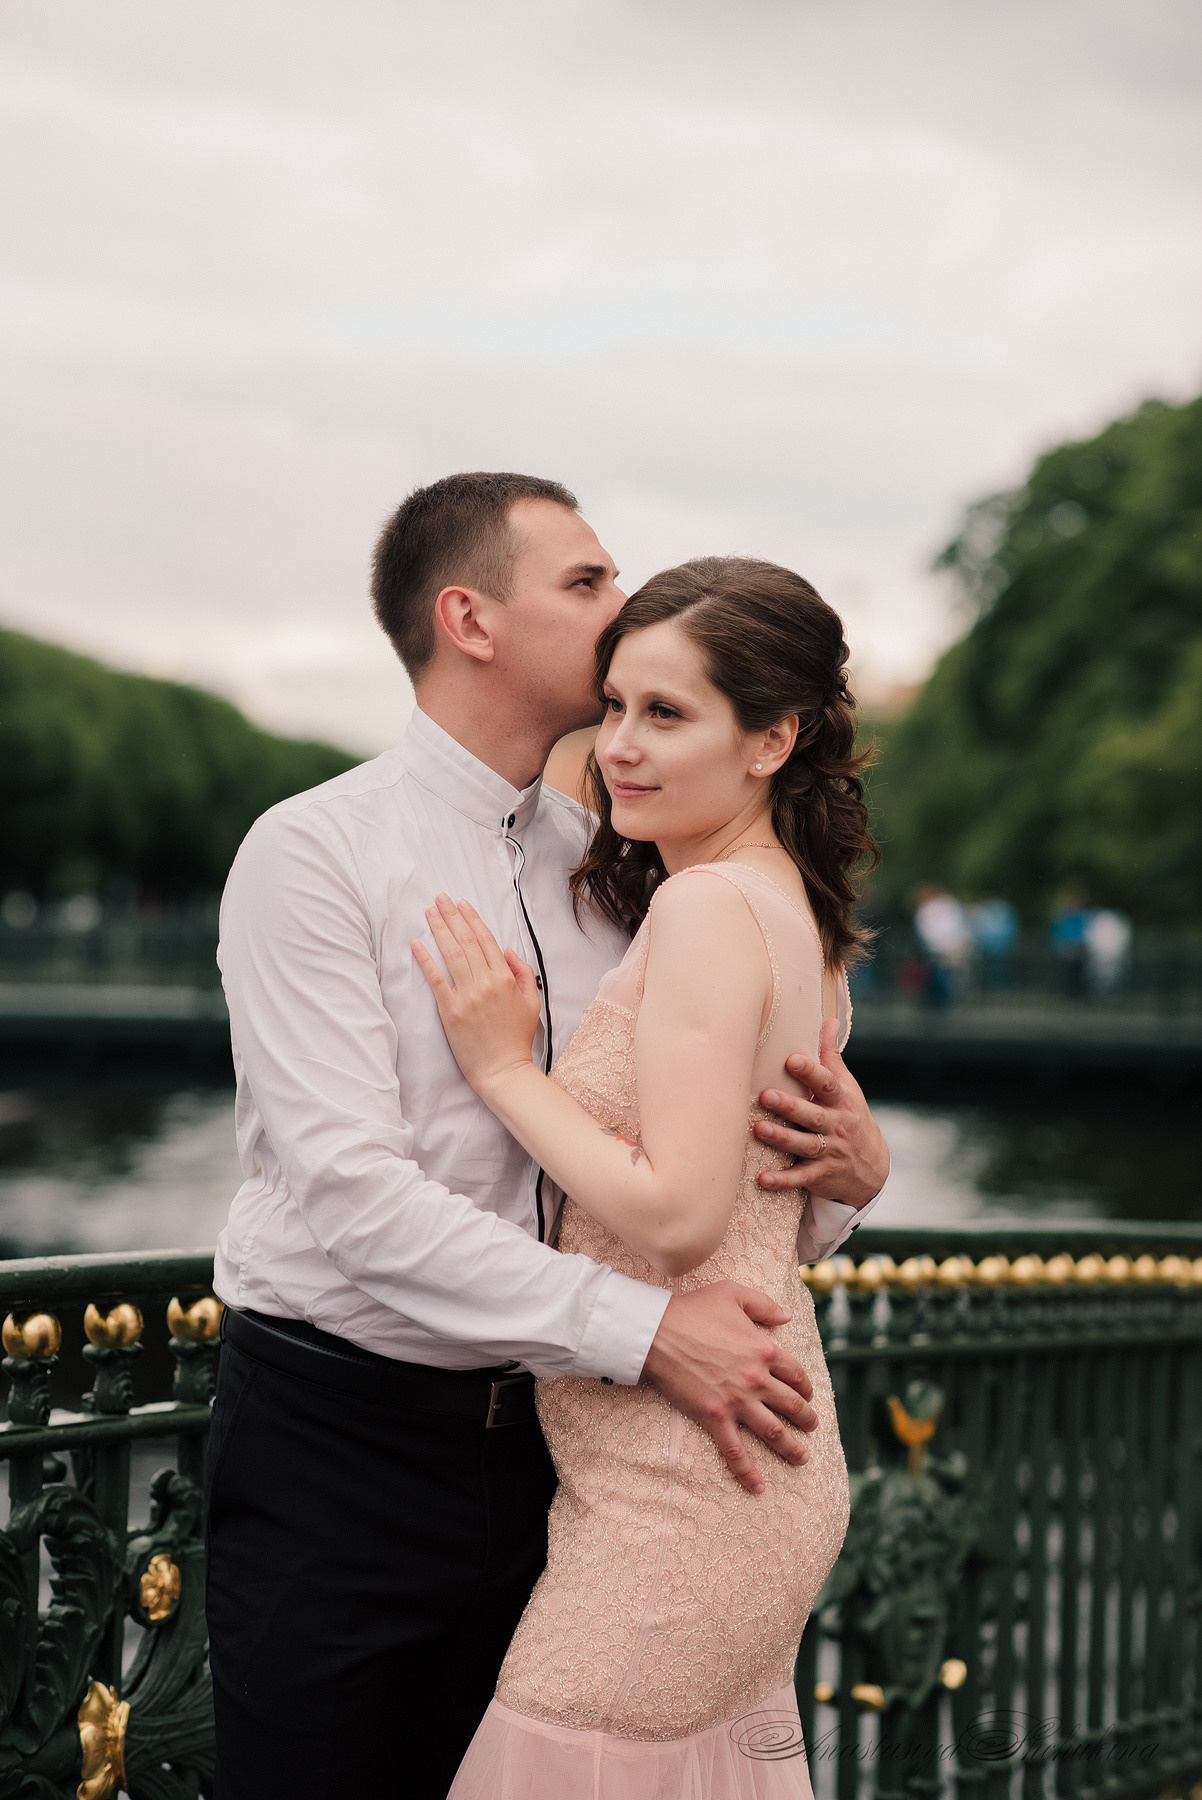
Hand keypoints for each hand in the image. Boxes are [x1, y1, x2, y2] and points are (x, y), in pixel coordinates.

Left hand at [412, 895, 540, 1093]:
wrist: (503, 1071)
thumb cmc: (517, 1039)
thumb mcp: (532, 1003)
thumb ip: (523, 973)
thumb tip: (508, 950)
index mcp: (506, 979)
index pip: (486, 941)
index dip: (472, 919)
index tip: (462, 903)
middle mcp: (486, 983)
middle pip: (466, 942)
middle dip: (452, 916)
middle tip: (440, 898)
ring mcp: (467, 996)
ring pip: (451, 954)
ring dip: (439, 930)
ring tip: (429, 912)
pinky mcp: (450, 1011)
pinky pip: (436, 980)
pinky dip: (426, 960)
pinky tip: (416, 944)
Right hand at [641, 1282, 817, 1494]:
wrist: (656, 1332)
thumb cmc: (693, 1310)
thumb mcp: (733, 1294)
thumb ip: (764, 1304)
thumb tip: (787, 1317)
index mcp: (764, 1350)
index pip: (796, 1374)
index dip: (805, 1386)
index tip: (807, 1394)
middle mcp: (757, 1379)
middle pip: (792, 1405)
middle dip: (807, 1419)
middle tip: (812, 1428)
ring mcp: (737, 1401)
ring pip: (773, 1431)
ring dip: (791, 1448)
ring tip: (802, 1458)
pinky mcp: (715, 1418)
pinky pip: (736, 1451)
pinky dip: (748, 1472)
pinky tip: (759, 1487)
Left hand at [754, 1017, 888, 1206]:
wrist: (872, 1168)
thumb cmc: (850, 1118)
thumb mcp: (847, 1088)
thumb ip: (831, 1058)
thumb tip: (828, 1020)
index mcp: (840, 1102)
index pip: (827, 1085)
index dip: (811, 1072)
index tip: (792, 1059)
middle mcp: (835, 1126)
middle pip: (812, 1115)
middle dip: (790, 1106)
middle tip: (766, 1095)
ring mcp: (829, 1152)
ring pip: (804, 1145)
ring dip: (782, 1139)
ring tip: (758, 1129)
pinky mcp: (820, 1176)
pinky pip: (800, 1178)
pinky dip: (782, 1180)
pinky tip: (762, 1179)